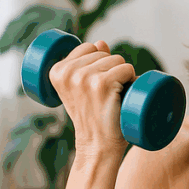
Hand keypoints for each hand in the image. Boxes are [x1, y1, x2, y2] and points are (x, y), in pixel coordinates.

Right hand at [47, 39, 135, 156]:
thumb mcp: (81, 90)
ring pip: (117, 59)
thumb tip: (101, 42)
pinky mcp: (102, 84)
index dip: (99, 63)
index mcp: (56, 71)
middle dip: (111, 69)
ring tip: (114, 97)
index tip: (95, 85)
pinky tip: (123, 95)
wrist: (97, 146)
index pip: (88, 47)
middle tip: (107, 95)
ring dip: (123, 75)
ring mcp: (84, 78)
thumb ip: (88, 64)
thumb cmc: (92, 118)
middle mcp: (68, 72)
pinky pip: (126, 68)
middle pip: (104, 52)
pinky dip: (132, 79)